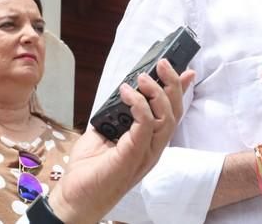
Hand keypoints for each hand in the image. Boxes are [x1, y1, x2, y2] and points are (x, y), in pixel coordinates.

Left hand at [46, 59, 194, 223]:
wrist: (75, 199)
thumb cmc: (90, 168)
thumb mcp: (106, 130)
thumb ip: (120, 113)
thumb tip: (126, 91)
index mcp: (150, 141)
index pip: (172, 113)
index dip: (181, 91)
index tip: (186, 70)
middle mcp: (154, 147)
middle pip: (175, 112)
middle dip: (173, 84)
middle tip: (162, 64)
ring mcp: (146, 153)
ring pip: (166, 118)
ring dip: (157, 92)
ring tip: (143, 76)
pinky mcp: (134, 155)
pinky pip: (145, 125)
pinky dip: (139, 104)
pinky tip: (127, 93)